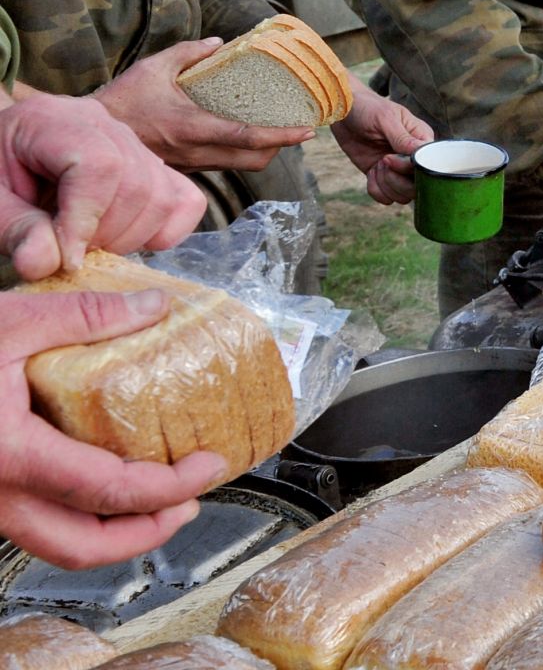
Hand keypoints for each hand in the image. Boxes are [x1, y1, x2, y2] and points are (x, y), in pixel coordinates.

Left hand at [0, 94, 205, 280]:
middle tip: (71, 253)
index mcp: (52, 121)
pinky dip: (163, 231)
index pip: (99, 165)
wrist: (5, 158)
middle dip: (107, 235)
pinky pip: (186, 200)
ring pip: (164, 197)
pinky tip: (124, 238)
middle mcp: (102, 124)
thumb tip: (46, 263)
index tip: (67, 259)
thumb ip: (13, 229)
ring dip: (131, 237)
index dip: (87, 219)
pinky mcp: (153, 166)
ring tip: (90, 245)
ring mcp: (134, 142)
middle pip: (137, 184)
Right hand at [0, 289, 224, 568]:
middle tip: (190, 502)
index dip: (170, 487)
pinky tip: (101, 478)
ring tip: (158, 498)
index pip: (108, 492)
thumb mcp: (9, 321)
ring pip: (53, 543)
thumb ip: (86, 315)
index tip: (211, 465)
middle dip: (146, 534)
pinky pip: (31, 521)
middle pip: (81, 547)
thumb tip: (156, 307)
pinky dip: (76, 513)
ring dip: (112, 531)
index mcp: (9, 456)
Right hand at [95, 41, 311, 172]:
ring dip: (261, 152)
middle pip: (254, 161)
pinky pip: (221, 165)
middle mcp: (197, 152)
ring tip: (275, 131)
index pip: (248, 138)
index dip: (282, 136)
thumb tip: (219, 44)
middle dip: (280, 147)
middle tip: (295, 129)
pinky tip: (242, 136)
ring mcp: (191, 164)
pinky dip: (239, 154)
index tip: (307, 130)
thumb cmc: (123, 100)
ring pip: (239, 165)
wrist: (93, 136)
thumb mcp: (154, 67)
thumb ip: (190, 52)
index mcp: (194, 127)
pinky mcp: (184, 169)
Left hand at [330, 85, 432, 205]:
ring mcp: (396, 168)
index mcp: (420, 140)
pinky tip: (370, 174)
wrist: (344, 111)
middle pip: (417, 186)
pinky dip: (376, 190)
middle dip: (396, 180)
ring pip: (403, 195)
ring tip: (376, 167)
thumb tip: (421, 152)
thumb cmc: (369, 108)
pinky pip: (385, 196)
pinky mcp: (380, 175)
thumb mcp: (386, 119)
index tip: (389, 157)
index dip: (409, 169)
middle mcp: (411, 157)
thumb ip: (403, 138)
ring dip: (386, 186)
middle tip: (381, 162)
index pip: (427, 166)